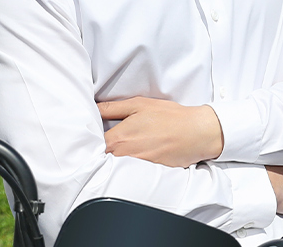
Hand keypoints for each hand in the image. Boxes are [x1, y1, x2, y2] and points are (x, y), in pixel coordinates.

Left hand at [98, 97, 223, 167]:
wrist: (195, 133)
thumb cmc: (169, 117)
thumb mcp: (139, 104)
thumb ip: (112, 108)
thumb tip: (93, 108)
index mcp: (118, 139)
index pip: (90, 145)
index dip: (88, 140)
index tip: (88, 135)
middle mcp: (122, 158)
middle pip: (100, 159)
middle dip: (98, 151)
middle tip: (102, 141)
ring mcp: (133, 170)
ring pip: (113, 168)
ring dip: (111, 160)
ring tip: (121, 148)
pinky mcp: (145, 177)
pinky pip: (127, 174)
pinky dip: (126, 168)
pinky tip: (135, 157)